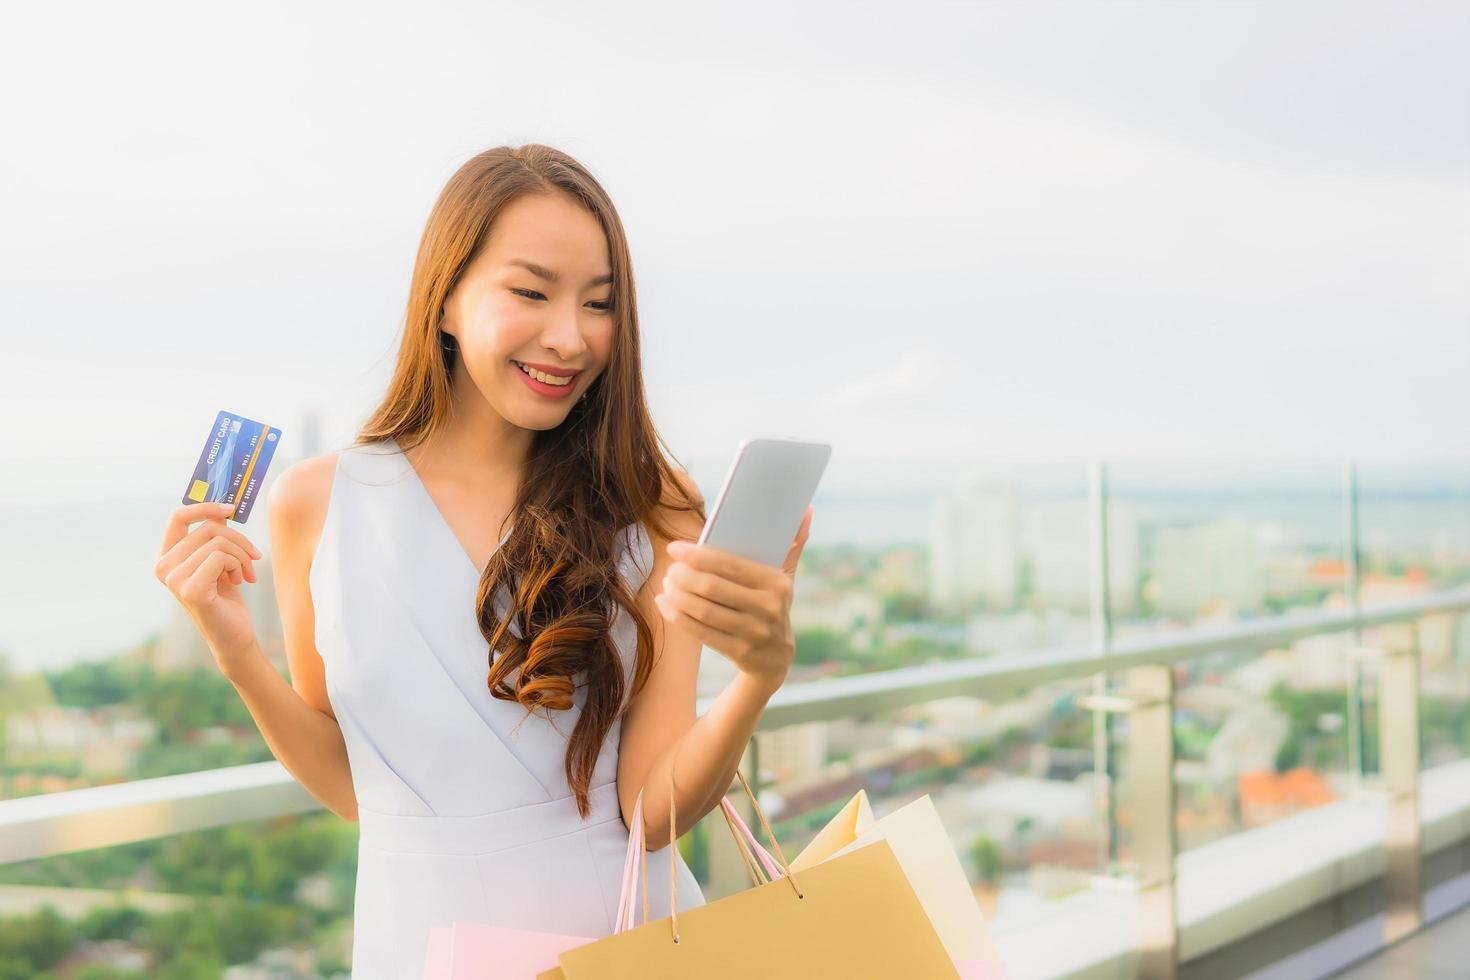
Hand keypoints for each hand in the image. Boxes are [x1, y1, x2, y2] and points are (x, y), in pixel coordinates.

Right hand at [154, 501, 263, 675]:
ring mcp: (174, 579)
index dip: (205, 506)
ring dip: (242, 555)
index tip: (230, 508)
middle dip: (239, 540)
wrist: (234, 635)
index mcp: (167, 557)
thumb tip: (222, 507)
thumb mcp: (221, 561)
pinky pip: (221, 557)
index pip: (178, 517)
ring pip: (218, 542)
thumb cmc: (227, 598)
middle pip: (208, 527)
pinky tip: (241, 582)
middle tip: (252, 558)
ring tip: (245, 574)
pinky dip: (238, 565)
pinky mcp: (190, 589)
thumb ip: (216, 536)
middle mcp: (164, 567)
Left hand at [654, 505, 812, 692]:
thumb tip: (807, 510)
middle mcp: (767, 607)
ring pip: (703, 609)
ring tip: (666, 584)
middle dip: (683, 575)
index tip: (674, 548)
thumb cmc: (772, 605)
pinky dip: (677, 615)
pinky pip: (699, 631)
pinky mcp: (738, 651)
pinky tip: (664, 603)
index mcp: (776, 582)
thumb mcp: (786, 578)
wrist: (776, 658)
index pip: (729, 564)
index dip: (697, 555)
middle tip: (670, 568)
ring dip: (677, 595)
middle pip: (712, 587)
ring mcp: (753, 632)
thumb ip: (794, 544)